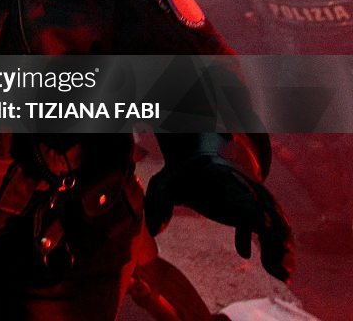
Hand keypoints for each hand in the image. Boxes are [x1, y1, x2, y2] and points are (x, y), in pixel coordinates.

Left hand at [146, 157, 293, 282]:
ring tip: (283, 275)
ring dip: (281, 247)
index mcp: (222, 177)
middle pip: (266, 209)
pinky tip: (279, 274)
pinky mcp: (258, 212)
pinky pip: (275, 231)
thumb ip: (158, 202)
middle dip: (275, 232)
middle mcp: (246, 187)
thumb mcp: (164, 183)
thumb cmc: (182, 175)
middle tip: (281, 258)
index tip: (264, 225)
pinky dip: (278, 250)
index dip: (251, 208)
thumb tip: (154, 231)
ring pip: (276, 223)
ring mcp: (256, 199)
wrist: (203, 161)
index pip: (238, 193)